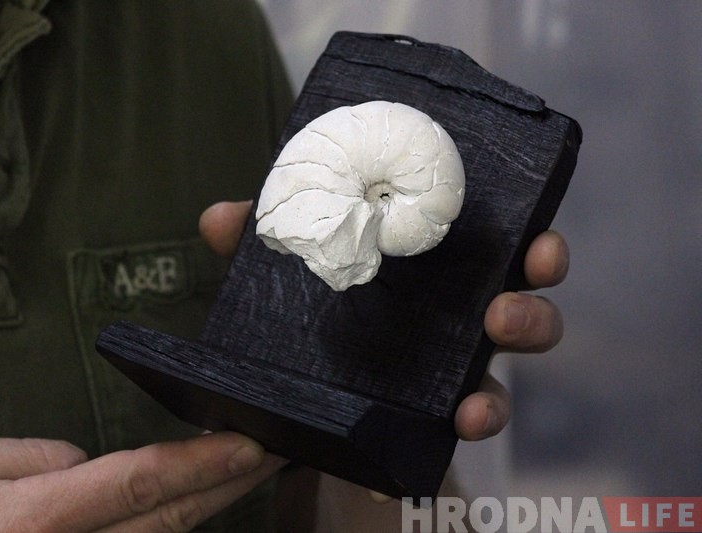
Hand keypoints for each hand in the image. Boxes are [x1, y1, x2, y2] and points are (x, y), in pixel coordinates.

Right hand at [0, 433, 284, 531]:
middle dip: (230, 483)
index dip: (202, 461)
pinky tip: (203, 502)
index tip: (250, 442)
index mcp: (36, 522)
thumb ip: (30, 457)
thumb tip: (86, 465)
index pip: (139, 481)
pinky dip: (179, 526)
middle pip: (172, 518)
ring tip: (252, 468)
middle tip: (277, 449)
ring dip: (214, 506)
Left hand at [201, 201, 567, 440]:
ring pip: (503, 380)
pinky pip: (459, 426)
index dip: (534, 245)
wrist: (305, 382)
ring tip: (473, 402)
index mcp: (441, 268)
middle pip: (524, 311)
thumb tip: (221, 217)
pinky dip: (455, 434)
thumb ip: (267, 238)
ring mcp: (450, 369)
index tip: (538, 239)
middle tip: (504, 309)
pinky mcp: (433, 414)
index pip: (502, 250)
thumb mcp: (295, 264)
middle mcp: (458, 317)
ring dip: (497, 394)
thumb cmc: (319, 300)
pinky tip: (441, 438)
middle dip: (532, 311)